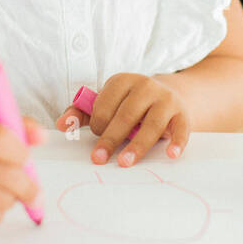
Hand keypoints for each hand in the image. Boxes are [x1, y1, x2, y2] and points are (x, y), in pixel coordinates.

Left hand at [55, 73, 189, 166]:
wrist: (168, 96)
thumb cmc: (129, 104)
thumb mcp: (106, 103)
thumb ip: (82, 113)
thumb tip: (60, 125)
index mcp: (122, 81)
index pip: (106, 102)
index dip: (98, 122)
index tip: (96, 134)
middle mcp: (145, 86)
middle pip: (126, 114)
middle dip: (111, 138)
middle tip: (99, 159)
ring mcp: (166, 99)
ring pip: (152, 123)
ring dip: (138, 145)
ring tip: (125, 162)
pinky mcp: (182, 113)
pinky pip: (181, 128)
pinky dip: (177, 141)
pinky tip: (171, 154)